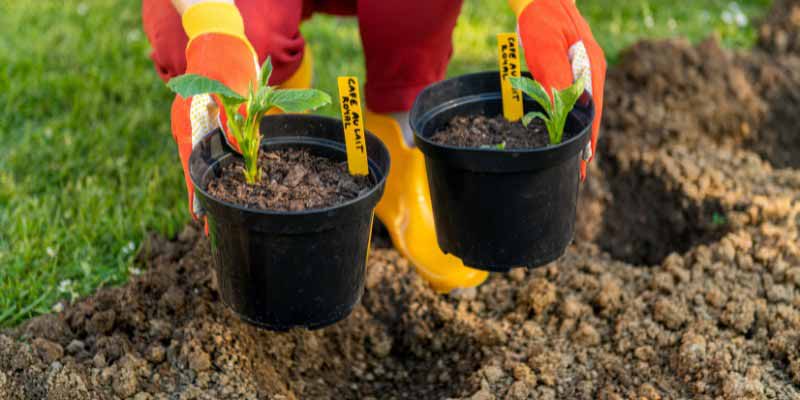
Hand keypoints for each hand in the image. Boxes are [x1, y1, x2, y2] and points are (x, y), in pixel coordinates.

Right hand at [169, 2, 257, 216]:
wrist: (218, 39)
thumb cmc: (227, 62)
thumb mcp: (235, 89)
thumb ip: (238, 119)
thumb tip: (242, 152)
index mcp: (189, 123)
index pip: (191, 168)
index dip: (197, 197)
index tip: (201, 220)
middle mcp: (188, 129)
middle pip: (195, 172)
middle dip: (205, 200)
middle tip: (213, 229)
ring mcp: (195, 126)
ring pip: (202, 164)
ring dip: (210, 188)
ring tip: (217, 216)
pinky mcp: (205, 124)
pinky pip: (208, 152)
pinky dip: (215, 170)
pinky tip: (225, 185)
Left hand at [512, 0, 605, 178]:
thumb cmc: (541, 20)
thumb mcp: (545, 51)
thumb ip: (555, 80)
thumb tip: (562, 113)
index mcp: (591, 69)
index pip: (592, 114)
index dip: (587, 142)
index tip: (584, 166)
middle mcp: (592, 70)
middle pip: (590, 114)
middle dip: (583, 142)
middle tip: (576, 170)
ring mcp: (584, 67)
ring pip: (582, 106)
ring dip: (576, 129)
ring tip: (571, 155)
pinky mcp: (572, 64)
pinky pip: (573, 96)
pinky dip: (569, 114)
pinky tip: (562, 125)